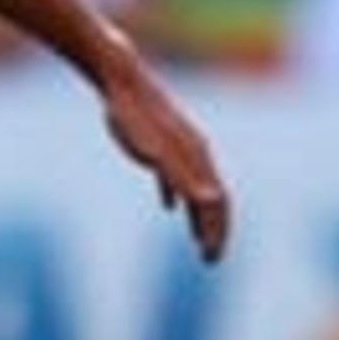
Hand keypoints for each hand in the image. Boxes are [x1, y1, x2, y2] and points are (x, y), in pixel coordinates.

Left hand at [100, 61, 233, 260]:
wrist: (122, 78)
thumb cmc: (135, 117)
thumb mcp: (155, 152)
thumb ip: (182, 179)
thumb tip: (212, 202)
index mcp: (197, 158)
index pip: (216, 203)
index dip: (216, 233)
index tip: (211, 259)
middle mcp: (195, 152)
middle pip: (213, 198)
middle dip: (214, 231)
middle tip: (209, 260)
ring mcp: (179, 146)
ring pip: (197, 187)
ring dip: (199, 217)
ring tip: (197, 240)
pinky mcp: (161, 142)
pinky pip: (175, 174)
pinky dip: (176, 193)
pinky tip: (167, 206)